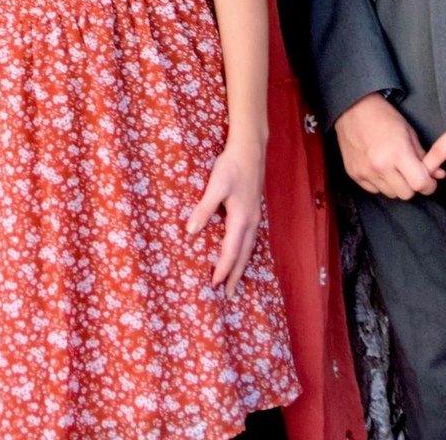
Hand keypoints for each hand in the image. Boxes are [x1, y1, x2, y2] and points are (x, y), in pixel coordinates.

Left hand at [186, 136, 267, 295]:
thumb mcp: (215, 186)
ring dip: (241, 265)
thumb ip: (204, 209)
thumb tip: (190, 233)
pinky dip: (245, 251)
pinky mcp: (254, 209)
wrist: (251, 148)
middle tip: (228, 295)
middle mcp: (251, 222)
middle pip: (243, 255)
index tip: (213, 286)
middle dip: (235, 276)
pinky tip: (241, 251)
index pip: (230, 252)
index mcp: (241, 219)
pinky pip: (250, 238)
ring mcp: (255, 216)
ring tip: (235, 280)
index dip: (222, 270)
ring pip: (249, 248)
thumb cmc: (231, 166)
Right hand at [335, 93, 438, 199]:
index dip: (429, 185)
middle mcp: (380, 166)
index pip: (420, 184)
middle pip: (406, 194)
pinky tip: (379, 169)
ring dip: (396, 186)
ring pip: (390, 194)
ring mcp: (365, 171)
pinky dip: (380, 183)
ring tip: (393, 169)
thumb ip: (423, 156)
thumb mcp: (409, 132)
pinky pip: (374, 190)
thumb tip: (439, 175)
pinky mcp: (354, 174)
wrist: (352, 108)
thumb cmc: (383, 117)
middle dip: (412, 186)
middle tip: (410, 173)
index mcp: (397, 153)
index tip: (429, 181)